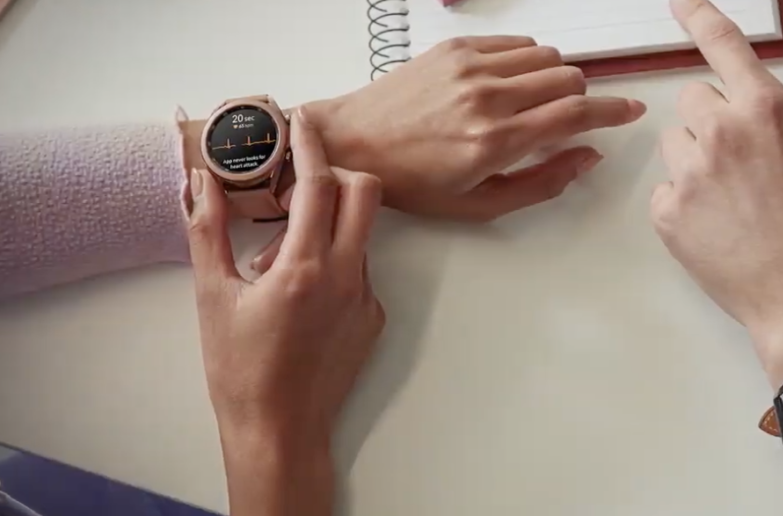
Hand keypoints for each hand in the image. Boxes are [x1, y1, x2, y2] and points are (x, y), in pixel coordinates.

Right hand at [187, 113, 383, 514]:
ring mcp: (367, 297)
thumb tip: (200, 183)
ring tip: (281, 258)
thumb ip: (208, 231)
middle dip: (337, 173)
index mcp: (304, 267)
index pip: (319, 183)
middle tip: (300, 183)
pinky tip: (301, 293)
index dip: (311, 144)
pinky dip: (335, 261)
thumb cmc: (240, 370)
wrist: (280, 429)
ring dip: (329, 223)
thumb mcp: (213, 295)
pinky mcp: (374, 317)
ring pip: (361, 231)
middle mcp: (346, 276)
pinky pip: (361, 268)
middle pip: (365, 192)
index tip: (302, 121)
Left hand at [307, 35, 646, 221]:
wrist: (353, 143)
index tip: (630, 111)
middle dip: (584, 98)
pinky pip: (517, 43)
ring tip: (536, 103)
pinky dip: (528, 60)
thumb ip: (542, 182)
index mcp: (496, 142)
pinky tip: (513, 82)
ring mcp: (471, 68)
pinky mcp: (455, 49)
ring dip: (556, 78)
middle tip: (571, 117)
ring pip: (547, 57)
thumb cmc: (410, 182)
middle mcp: (488, 98)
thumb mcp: (480, 205)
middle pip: (570, 79)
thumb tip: (587, 157)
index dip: (614, 112)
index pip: (577, 114)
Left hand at [652, 0, 782, 377]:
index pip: (724, 45)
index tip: (679, 4)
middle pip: (692, 99)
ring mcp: (690, 174)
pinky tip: (718, 226)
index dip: (699, 17)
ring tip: (732, 200)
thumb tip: (774, 95)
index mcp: (766, 111)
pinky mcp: (667, 212)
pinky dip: (685, 202)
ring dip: (696, 160)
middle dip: (712, 121)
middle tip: (741, 163)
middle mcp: (722, 133)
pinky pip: (666, 189)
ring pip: (675, 144)